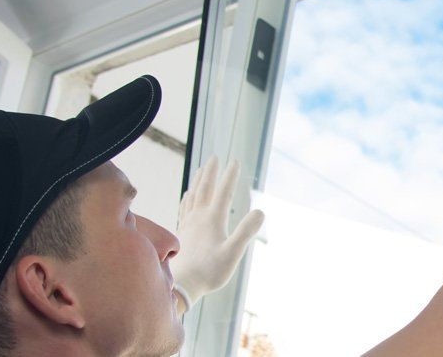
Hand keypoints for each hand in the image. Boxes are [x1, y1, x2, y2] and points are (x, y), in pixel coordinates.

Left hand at [171, 157, 264, 309]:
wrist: (181, 285)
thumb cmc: (209, 272)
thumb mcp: (233, 253)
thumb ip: (246, 231)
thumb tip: (261, 211)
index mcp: (212, 219)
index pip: (223, 191)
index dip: (230, 175)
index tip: (235, 161)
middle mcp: (198, 217)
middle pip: (205, 188)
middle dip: (212, 172)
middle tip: (216, 157)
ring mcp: (188, 224)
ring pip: (193, 195)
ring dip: (199, 181)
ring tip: (203, 169)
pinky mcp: (182, 232)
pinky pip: (184, 207)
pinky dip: (188, 197)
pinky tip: (188, 194)